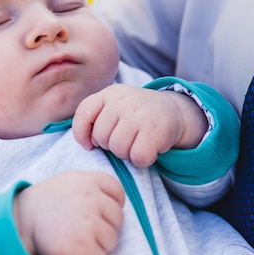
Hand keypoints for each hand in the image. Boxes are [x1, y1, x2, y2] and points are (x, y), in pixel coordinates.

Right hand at [13, 170, 124, 254]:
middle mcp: (92, 198)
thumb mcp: (69, 182)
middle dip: (102, 229)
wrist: (18, 223)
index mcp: (90, 180)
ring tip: (72, 241)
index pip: (118, 194)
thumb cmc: (44, 205)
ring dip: (94, 247)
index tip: (94, 215)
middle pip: (117, 220)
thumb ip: (93, 187)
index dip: (109, 208)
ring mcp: (88, 223)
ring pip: (111, 242)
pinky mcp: (82, 246)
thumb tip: (117, 203)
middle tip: (77, 230)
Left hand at [72, 84, 206, 167]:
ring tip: (136, 143)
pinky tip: (148, 149)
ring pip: (118, 149)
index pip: (83, 113)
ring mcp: (139, 114)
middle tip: (125, 139)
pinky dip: (142, 160)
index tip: (90, 143)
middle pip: (101, 137)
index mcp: (109, 93)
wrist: (172, 110)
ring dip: (126, 154)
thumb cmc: (135, 114)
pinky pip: (137, 157)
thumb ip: (96, 118)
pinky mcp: (154, 130)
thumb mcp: (114, 106)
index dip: (81, 133)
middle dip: (110, 145)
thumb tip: (87, 143)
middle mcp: (123, 100)